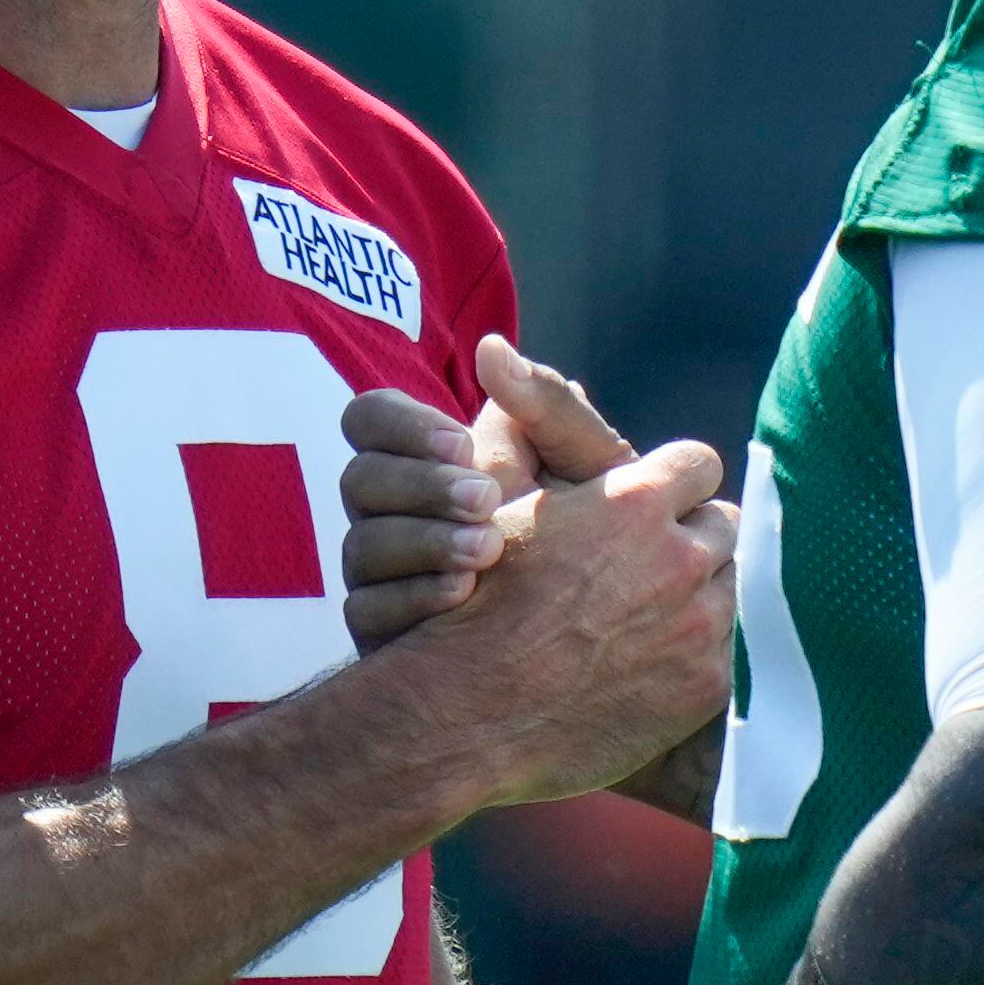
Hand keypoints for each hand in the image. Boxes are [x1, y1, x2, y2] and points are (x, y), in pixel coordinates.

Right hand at [340, 340, 650, 649]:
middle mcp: (394, 513)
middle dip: (421, 485)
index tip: (465, 446)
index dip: (405, 426)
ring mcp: (386, 575)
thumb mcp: (593, 469)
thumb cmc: (613, 538)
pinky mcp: (389, 634)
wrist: (625, 636)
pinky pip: (367, 613)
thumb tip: (493, 348)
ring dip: (423, 541)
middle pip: (359, 480)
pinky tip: (466, 595)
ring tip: (490, 549)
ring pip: (360, 548)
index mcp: (427, 459)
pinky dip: (414, 598)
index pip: (371, 420)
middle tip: (487, 498)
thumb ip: (549, 410)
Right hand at [385, 443, 735, 813]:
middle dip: (689, 539)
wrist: (468, 716)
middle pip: (722, 526)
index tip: (653, 505)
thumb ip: (537, 435)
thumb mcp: (503, 504)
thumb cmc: (474, 605)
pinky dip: (690, 654)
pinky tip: (641, 665)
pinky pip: (723, 652)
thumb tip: (510, 360)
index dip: (672, 484)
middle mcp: (679, 558)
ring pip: (728, 587)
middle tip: (644, 566)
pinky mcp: (705, 685)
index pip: (699, 465)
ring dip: (694, 595)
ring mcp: (699, 625)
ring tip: (638, 618)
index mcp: (634, 502)